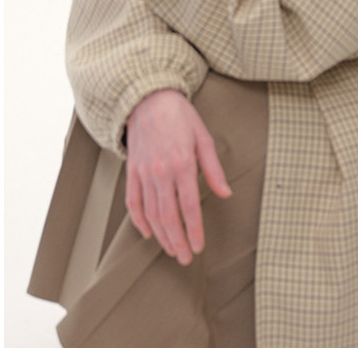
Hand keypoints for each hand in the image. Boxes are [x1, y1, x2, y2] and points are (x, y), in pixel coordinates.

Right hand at [125, 88, 231, 264]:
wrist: (148, 99)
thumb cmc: (181, 117)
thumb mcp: (203, 137)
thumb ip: (213, 168)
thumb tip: (226, 193)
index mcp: (182, 164)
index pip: (189, 207)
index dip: (194, 230)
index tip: (199, 247)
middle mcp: (160, 172)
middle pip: (168, 216)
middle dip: (178, 241)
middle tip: (185, 258)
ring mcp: (143, 173)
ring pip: (151, 214)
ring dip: (161, 236)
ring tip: (171, 250)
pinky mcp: (131, 172)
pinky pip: (133, 202)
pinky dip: (139, 221)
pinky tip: (148, 233)